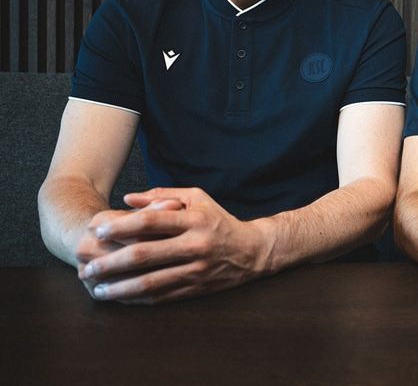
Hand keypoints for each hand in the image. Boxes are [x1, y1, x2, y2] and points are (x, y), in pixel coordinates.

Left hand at [79, 187, 272, 303]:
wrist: (252, 251)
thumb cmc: (219, 220)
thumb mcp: (198, 199)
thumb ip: (162, 196)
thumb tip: (128, 199)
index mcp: (194, 219)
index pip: (151, 222)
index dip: (121, 226)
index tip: (97, 231)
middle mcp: (195, 245)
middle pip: (145, 255)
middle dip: (111, 262)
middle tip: (88, 267)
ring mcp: (196, 270)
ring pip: (150, 281)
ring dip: (120, 287)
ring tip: (97, 288)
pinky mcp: (196, 288)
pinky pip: (161, 296)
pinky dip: (137, 298)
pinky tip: (120, 297)